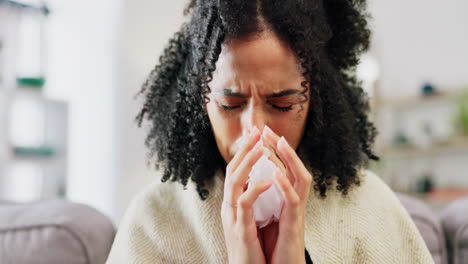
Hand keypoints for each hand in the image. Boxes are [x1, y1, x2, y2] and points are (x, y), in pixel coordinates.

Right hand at [221, 126, 271, 263]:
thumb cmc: (250, 248)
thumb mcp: (249, 220)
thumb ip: (251, 201)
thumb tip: (257, 181)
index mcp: (233, 203)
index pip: (236, 171)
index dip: (244, 152)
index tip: (255, 134)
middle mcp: (229, 207)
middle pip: (232, 171)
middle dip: (244, 150)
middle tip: (256, 131)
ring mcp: (232, 217)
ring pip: (235, 183)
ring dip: (248, 163)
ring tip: (261, 147)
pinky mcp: (240, 229)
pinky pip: (245, 205)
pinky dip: (256, 190)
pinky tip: (269, 179)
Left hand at [261, 125, 312, 263]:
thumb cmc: (274, 246)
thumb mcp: (267, 216)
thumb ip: (265, 198)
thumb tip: (254, 180)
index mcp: (284, 199)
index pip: (280, 168)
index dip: (271, 150)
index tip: (258, 133)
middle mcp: (294, 202)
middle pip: (293, 168)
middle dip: (281, 147)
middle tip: (267, 129)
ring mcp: (296, 212)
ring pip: (300, 179)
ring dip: (290, 160)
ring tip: (278, 142)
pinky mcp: (295, 225)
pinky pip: (293, 202)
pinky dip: (285, 186)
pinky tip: (275, 174)